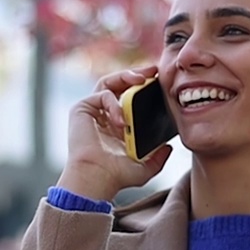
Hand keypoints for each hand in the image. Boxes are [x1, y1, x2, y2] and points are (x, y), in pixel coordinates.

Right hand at [57, 65, 173, 201]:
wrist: (97, 178)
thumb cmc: (115, 176)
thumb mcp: (144, 167)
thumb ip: (158, 158)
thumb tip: (168, 147)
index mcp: (115, 125)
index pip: (129, 97)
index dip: (142, 87)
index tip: (159, 82)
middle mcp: (102, 115)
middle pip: (118, 84)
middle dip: (136, 74)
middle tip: (153, 71)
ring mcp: (91, 111)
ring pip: (108, 82)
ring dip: (125, 76)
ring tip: (141, 79)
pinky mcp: (81, 109)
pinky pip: (102, 94)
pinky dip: (114, 103)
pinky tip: (121, 120)